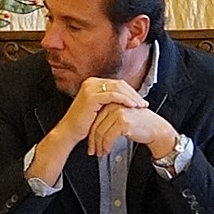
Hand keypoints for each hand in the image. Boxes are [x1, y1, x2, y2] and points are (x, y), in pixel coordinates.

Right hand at [30, 76, 167, 185]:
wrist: (70, 131)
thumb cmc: (83, 123)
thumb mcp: (99, 108)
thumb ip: (110, 100)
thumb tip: (127, 99)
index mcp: (93, 83)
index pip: (117, 83)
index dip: (130, 92)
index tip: (140, 101)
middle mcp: (91, 82)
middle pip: (119, 84)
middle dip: (134, 94)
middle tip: (143, 103)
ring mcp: (90, 88)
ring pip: (118, 88)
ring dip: (132, 97)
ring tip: (140, 106)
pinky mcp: (92, 96)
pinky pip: (114, 95)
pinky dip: (125, 100)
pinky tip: (132, 106)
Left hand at [89, 100, 176, 162]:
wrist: (156, 128)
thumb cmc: (139, 124)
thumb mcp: (121, 117)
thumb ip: (107, 118)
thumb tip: (91, 129)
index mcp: (110, 102)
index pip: (94, 119)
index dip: (90, 133)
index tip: (89, 143)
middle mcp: (113, 105)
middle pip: (96, 126)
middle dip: (92, 141)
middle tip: (91, 151)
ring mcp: (117, 113)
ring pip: (100, 132)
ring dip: (99, 146)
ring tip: (99, 153)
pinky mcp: (122, 122)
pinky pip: (108, 137)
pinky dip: (105, 146)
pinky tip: (106, 151)